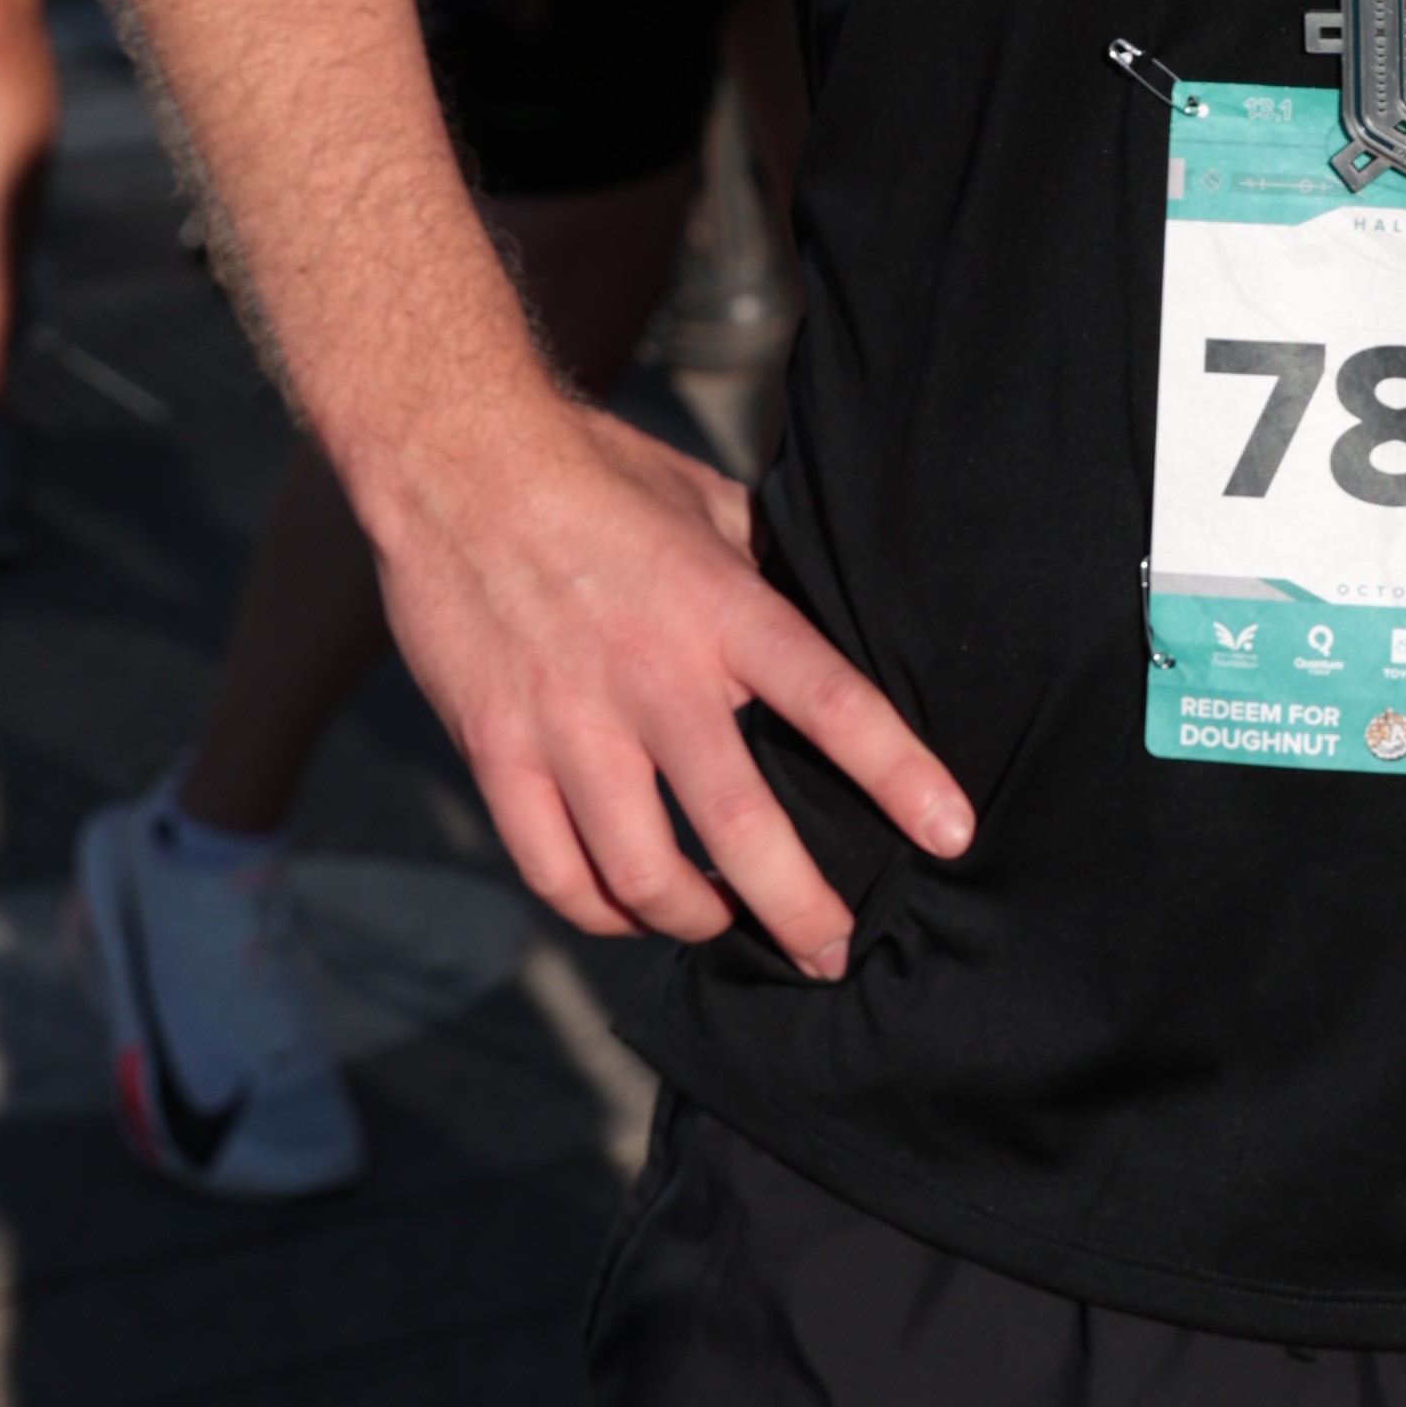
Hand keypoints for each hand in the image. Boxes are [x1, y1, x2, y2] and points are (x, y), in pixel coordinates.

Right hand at [364, 385, 973, 960]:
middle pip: (739, 826)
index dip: (899, 776)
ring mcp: (566, 721)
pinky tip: (629, 907)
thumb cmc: (596, 473)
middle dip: (799, 909)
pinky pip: (554, 870)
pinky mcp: (497, 750)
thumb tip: (831, 618)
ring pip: (643, 875)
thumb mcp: (705, 503)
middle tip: (832, 950)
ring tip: (726, 921)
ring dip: (698, 921)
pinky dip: (600, 912)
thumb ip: (765, 571)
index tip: (951, 833)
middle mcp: (649, 673)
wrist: (454, 457)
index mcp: (719, 606)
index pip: (831, 701)